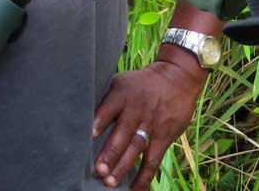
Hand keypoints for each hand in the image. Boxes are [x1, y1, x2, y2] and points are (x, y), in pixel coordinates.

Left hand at [92, 55, 206, 189]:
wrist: (177, 77)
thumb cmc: (142, 83)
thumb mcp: (124, 81)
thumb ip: (107, 98)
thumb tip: (81, 116)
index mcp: (124, 93)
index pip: (110, 106)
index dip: (100, 120)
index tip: (89, 135)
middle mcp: (137, 108)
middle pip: (123, 132)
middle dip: (110, 152)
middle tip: (99, 170)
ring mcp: (152, 123)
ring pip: (136, 147)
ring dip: (123, 166)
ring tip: (110, 182)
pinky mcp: (164, 136)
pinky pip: (153, 159)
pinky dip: (144, 177)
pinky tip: (134, 190)